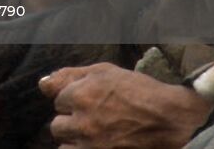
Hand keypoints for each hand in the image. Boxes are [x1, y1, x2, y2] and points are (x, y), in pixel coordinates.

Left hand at [39, 63, 212, 148]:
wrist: (171, 119)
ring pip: (64, 146)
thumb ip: (69, 76)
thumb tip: (42, 84)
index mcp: (81, 95)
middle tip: (93, 119)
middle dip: (72, 122)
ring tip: (94, 134)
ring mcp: (92, 144)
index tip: (91, 101)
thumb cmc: (138, 91)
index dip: (73, 100)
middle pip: (57, 126)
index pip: (58, 101)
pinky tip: (95, 143)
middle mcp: (83, 122)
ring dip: (75, 140)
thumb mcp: (104, 71)